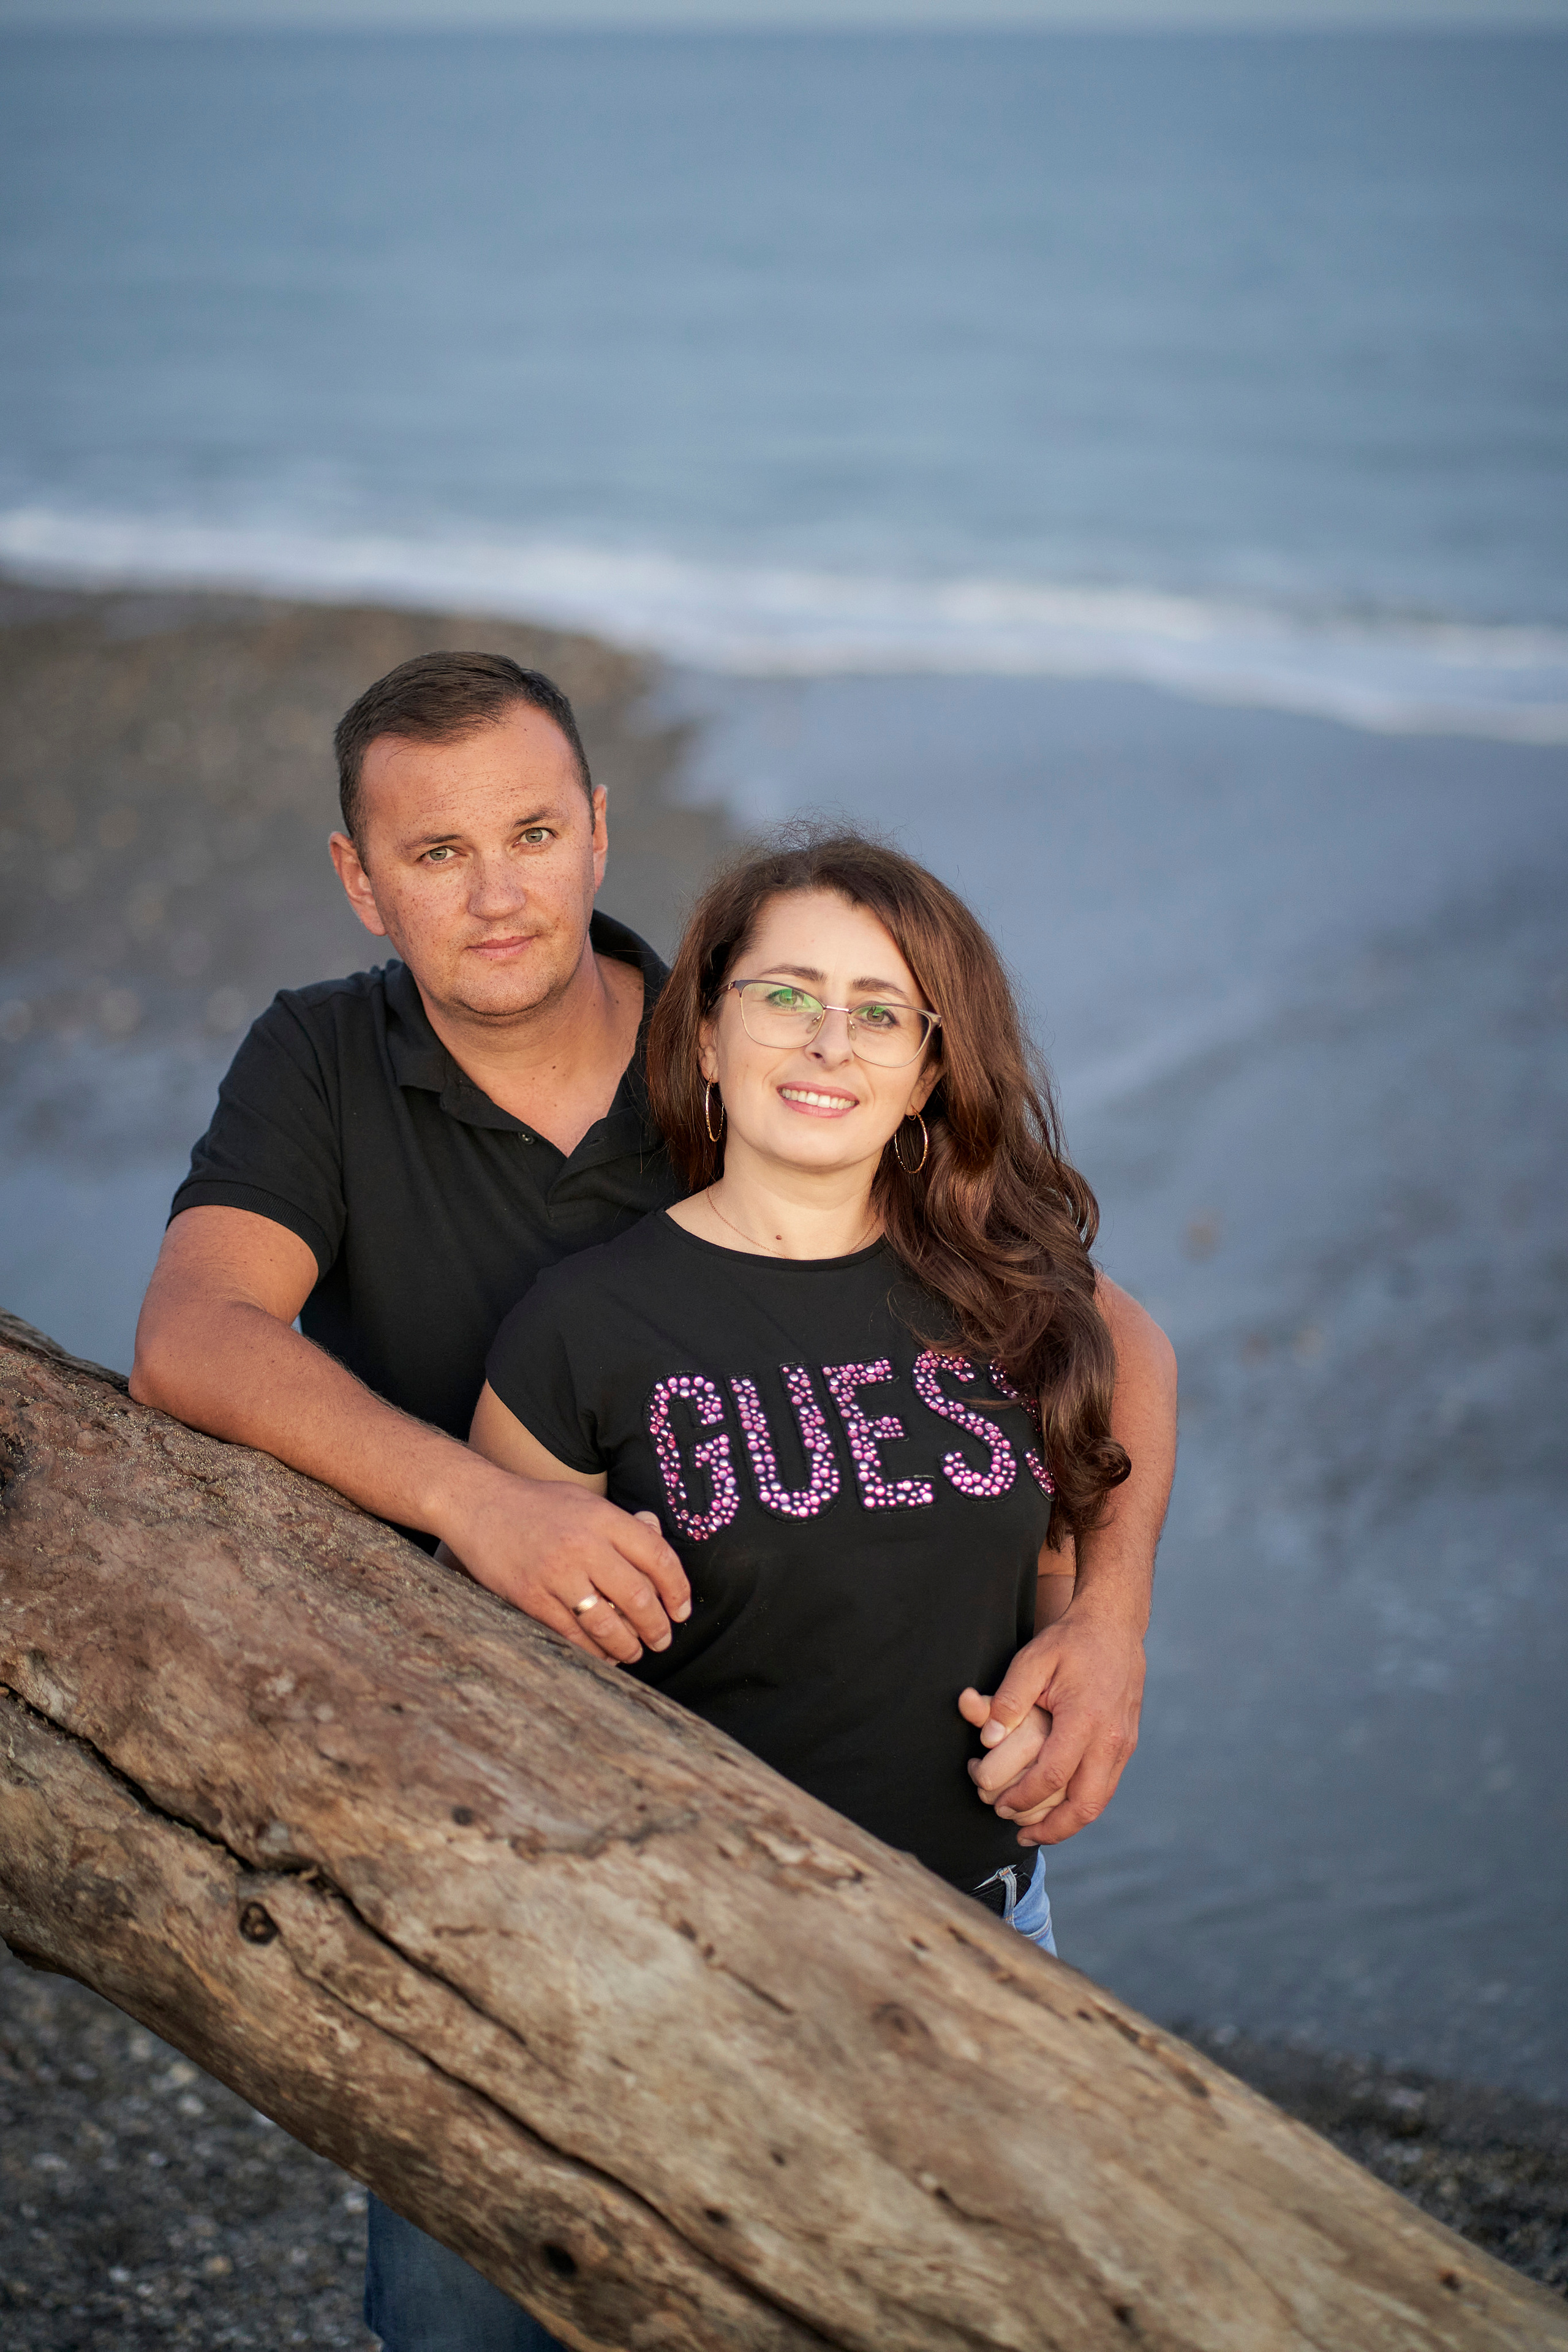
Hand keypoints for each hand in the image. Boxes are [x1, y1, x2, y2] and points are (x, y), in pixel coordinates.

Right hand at [440, 1463, 689, 1666]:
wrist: (477, 1505)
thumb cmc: (537, 1506)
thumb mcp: (585, 1502)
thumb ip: (622, 1524)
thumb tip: (658, 1540)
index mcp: (603, 1518)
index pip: (658, 1557)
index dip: (678, 1589)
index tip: (682, 1610)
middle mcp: (583, 1545)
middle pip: (638, 1596)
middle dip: (657, 1626)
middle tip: (662, 1639)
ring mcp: (555, 1573)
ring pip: (606, 1623)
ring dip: (627, 1646)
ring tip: (634, 1652)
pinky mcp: (530, 1597)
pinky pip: (570, 1635)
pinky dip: (592, 1651)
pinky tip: (602, 1654)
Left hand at [967, 1596, 1145, 1847]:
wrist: (1114, 1626)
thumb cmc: (1068, 1641)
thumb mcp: (1032, 1659)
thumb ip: (1008, 1699)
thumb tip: (986, 1738)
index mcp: (1085, 1719)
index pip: (1052, 1776)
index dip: (1022, 1798)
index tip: (997, 1804)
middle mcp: (1110, 1739)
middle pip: (1084, 1805)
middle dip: (1050, 1829)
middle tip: (1019, 1835)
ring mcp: (1123, 1744)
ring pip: (1099, 1803)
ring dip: (1068, 1824)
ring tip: (1036, 1833)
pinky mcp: (1127, 1744)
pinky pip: (1106, 1788)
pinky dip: (1082, 1807)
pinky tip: (1058, 1810)